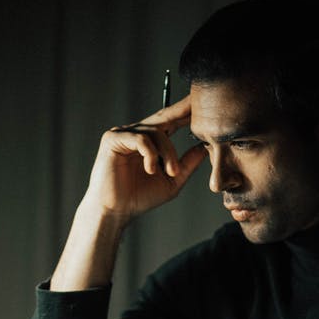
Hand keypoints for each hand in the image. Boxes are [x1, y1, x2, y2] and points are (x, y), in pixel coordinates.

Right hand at [82, 95, 206, 222]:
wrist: (115, 212)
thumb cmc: (139, 198)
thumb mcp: (172, 180)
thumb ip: (188, 163)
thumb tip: (206, 147)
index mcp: (149, 140)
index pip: (171, 121)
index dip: (186, 113)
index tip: (205, 106)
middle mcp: (136, 133)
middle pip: (164, 117)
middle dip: (182, 111)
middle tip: (198, 107)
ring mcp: (123, 134)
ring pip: (155, 131)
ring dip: (168, 152)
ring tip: (171, 172)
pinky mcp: (112, 139)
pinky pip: (140, 138)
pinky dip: (150, 153)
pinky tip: (151, 169)